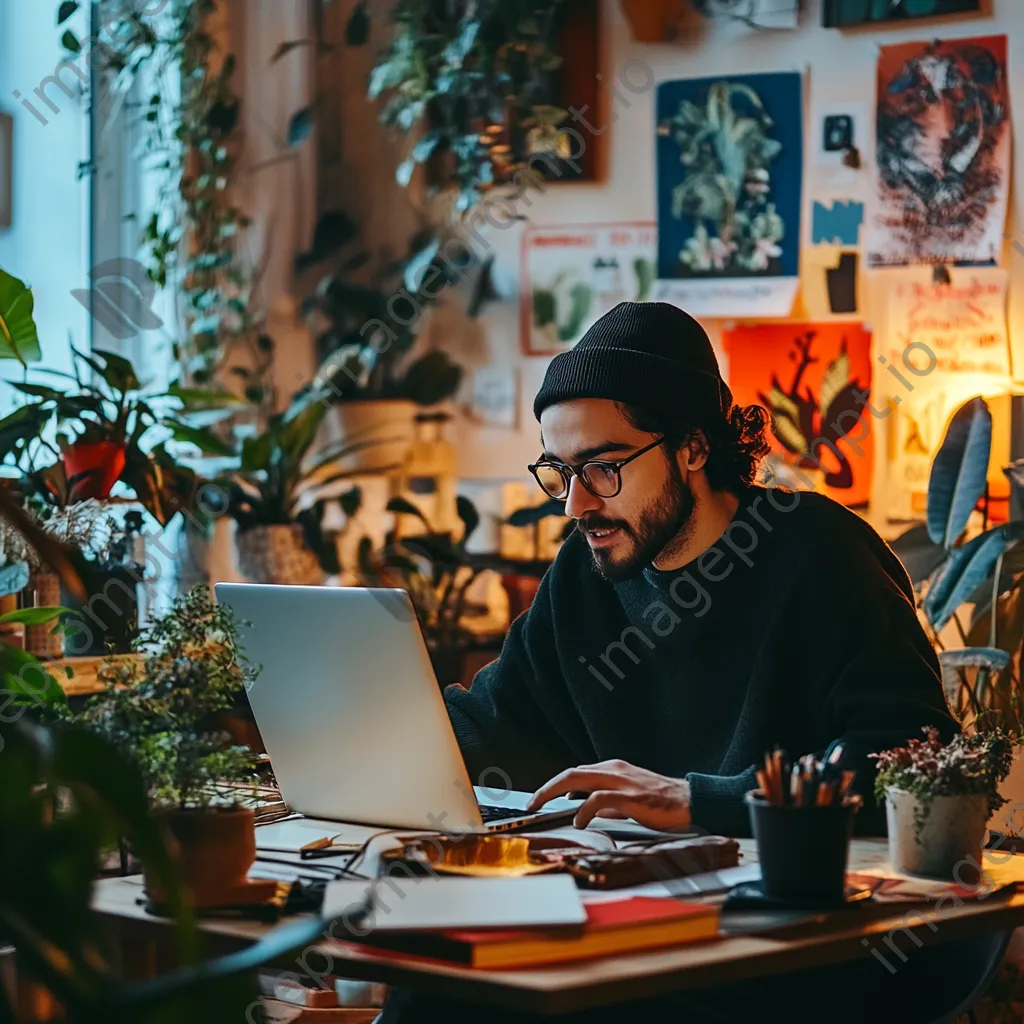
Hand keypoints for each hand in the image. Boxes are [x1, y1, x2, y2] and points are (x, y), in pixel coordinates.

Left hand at [527, 759, 691, 830]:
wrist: (688, 800)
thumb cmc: (661, 801)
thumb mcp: (629, 798)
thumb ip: (608, 803)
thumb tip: (587, 811)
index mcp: (613, 769)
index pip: (576, 773)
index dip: (555, 785)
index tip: (541, 798)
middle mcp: (613, 770)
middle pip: (571, 773)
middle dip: (547, 788)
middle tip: (531, 802)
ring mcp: (621, 781)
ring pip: (578, 779)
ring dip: (555, 793)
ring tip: (543, 808)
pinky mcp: (629, 796)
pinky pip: (599, 799)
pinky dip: (584, 809)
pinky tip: (578, 821)